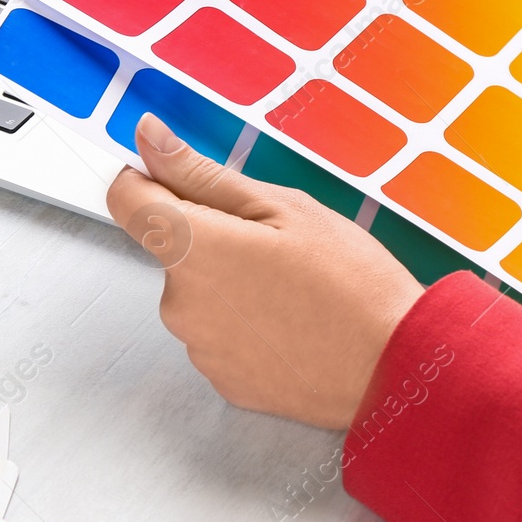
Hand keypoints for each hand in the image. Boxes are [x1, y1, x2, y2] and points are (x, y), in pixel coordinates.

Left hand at [105, 114, 423, 428]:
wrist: (393, 368)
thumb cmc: (351, 283)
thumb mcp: (285, 206)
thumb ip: (203, 175)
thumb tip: (150, 140)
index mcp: (193, 249)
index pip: (127, 201)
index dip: (146, 179)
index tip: (174, 174)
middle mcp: (182, 304)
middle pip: (174, 249)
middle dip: (214, 236)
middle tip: (278, 241)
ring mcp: (200, 348)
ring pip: (200, 293)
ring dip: (232, 283)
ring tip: (295, 287)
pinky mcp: (222, 381)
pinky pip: (220, 334)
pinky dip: (248, 323)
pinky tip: (294, 321)